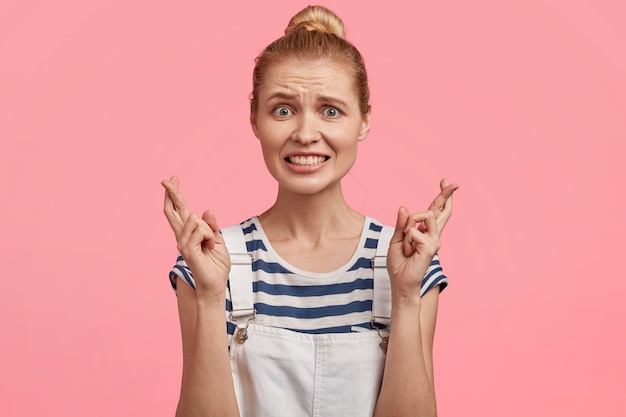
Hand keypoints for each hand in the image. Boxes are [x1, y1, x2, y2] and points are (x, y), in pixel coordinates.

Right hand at [162, 176, 229, 298]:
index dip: (175, 194)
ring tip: (211, 243)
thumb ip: (212, 226)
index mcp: (189, 233)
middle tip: (167, 179)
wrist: (215, 284)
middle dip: (171, 193)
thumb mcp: (217, 240)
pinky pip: (199, 231)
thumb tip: (205, 211)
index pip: (180, 210)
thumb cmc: (216, 264)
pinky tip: (210, 246)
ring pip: (195, 219)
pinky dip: (209, 236)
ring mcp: (182, 243)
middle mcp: (182, 236)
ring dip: (208, 229)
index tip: (173, 179)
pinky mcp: (187, 250)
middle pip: (173, 210)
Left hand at [386, 179, 457, 302]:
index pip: (435, 210)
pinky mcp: (431, 247)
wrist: (400, 282)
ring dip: (408, 228)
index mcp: (425, 231)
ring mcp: (434, 240)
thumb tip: (404, 207)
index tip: (445, 181)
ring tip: (407, 244)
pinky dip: (406, 240)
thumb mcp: (397, 239)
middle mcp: (433, 234)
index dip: (442, 196)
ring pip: (422, 216)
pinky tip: (409, 251)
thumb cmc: (399, 263)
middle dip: (446, 194)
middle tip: (453, 182)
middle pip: (442, 210)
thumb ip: (401, 224)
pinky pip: (413, 232)